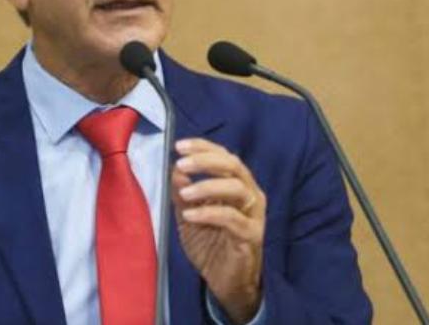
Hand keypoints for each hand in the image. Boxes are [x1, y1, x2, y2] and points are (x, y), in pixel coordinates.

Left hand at [172, 138, 265, 324]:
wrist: (225, 282)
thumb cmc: (211, 246)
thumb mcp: (189, 216)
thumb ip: (183, 194)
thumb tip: (175, 169)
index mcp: (236, 185)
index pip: (223, 157)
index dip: (203, 147)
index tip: (179, 146)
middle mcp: (249, 195)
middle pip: (234, 166)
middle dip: (206, 160)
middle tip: (182, 162)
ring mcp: (253, 214)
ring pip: (237, 188)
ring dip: (207, 186)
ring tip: (184, 192)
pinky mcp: (252, 235)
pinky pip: (232, 218)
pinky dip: (209, 213)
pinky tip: (189, 215)